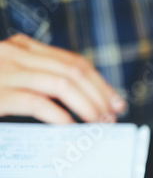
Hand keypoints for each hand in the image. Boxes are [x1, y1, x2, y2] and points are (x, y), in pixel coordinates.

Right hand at [0, 34, 124, 122]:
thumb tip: (83, 102)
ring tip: (98, 124)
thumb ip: (41, 81)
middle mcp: (16, 54)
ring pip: (62, 83)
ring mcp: (5, 72)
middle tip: (112, 117)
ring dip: (87, 106)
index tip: (117, 103)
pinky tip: (70, 128)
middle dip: (100, 95)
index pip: (75, 62)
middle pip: (74, 71)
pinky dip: (60, 116)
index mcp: (23, 48)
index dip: (101, 83)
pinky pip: (37, 102)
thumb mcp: (14, 79)